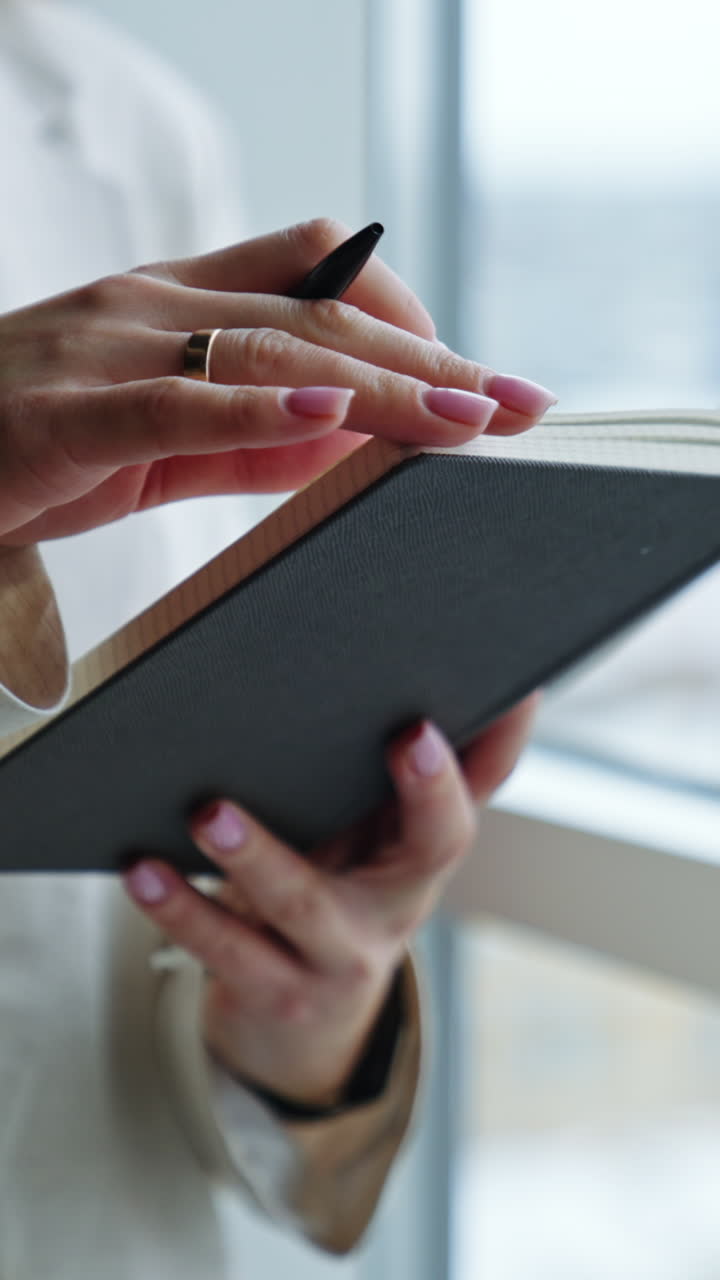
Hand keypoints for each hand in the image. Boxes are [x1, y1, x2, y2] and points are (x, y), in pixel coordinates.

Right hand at [0, 218, 555, 544]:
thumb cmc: (30, 446)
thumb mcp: (162, 444)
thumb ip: (251, 441)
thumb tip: (355, 443)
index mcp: (177, 305)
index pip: (319, 279)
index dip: (411, 319)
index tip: (483, 380)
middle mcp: (151, 305)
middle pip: (320, 312)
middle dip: (430, 358)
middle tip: (519, 402)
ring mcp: (105, 347)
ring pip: (268, 347)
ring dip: (379, 383)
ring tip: (466, 416)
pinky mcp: (63, 411)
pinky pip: (171, 401)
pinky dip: (255, 407)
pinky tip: (331, 417)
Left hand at [124, 697, 537, 1106]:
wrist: (304, 1023)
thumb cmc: (337, 899)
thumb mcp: (373, 847)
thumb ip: (395, 782)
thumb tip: (421, 678)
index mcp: (424, 854)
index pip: (485, 787)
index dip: (505, 744)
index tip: (514, 689)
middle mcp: (401, 904)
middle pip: (437, 847)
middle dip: (431, 790)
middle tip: (412, 735)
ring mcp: (342, 954)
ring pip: (306, 903)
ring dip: (258, 854)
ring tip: (211, 813)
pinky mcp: (277, 990)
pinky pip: (227, 949)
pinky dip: (182, 910)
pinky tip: (145, 872)